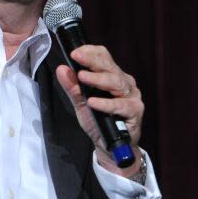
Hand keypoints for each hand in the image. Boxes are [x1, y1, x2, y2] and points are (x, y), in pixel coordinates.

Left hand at [55, 44, 144, 177]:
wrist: (109, 146)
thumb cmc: (98, 120)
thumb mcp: (80, 103)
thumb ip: (72, 87)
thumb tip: (62, 69)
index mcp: (111, 75)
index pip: (103, 56)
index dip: (89, 52)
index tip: (74, 52)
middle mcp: (124, 82)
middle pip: (109, 66)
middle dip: (92, 61)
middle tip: (77, 58)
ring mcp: (131, 95)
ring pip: (116, 82)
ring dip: (98, 79)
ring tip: (82, 78)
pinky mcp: (135, 110)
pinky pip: (121, 105)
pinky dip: (106, 104)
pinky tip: (93, 102)